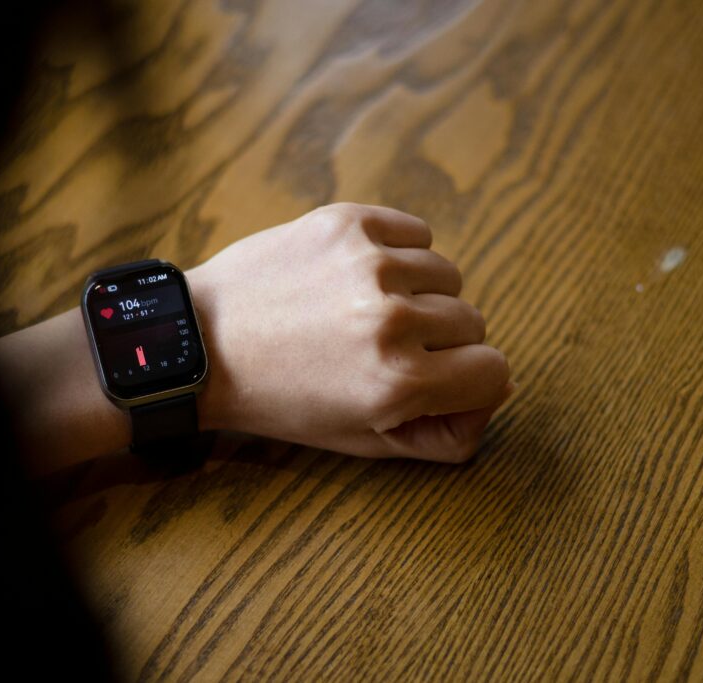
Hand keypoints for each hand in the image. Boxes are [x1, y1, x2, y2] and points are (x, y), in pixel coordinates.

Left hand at [190, 202, 512, 462]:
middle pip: (473, 323)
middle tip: (385, 350)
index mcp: (398, 382)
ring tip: (366, 311)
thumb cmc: (280, 399)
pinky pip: (417, 232)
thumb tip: (499, 394)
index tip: (437, 381)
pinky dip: (402, 253)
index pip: (495, 371)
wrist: (203, 343)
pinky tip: (361, 275)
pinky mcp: (347, 221)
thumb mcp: (361, 441)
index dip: (470, 383)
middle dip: (440, 343)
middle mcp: (392, 318)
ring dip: (420, 295)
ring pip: (448, 275)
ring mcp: (370, 263)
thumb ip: (442, 433)